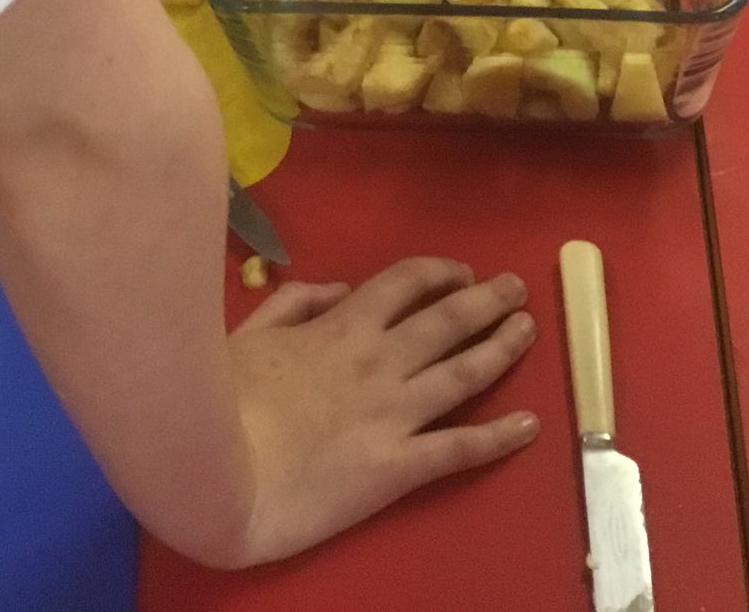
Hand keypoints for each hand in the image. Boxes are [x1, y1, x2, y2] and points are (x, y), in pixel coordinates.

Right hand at [226, 260, 538, 566]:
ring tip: (528, 331)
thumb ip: (295, 302)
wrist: (217, 475)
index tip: (462, 273)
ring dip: (502, 348)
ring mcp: (395, 413)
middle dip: (488, 300)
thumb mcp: (251, 331)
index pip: (407, 282)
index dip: (441, 273)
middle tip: (516, 290)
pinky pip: (459, 448)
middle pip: (449, 319)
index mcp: (343, 324)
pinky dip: (500, 436)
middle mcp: (381, 360)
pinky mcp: (399, 467)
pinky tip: (531, 426)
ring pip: (465, 373)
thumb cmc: (222, 399)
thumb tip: (338, 289)